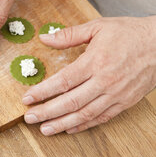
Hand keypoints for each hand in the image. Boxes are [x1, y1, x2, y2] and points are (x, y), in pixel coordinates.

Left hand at [22, 16, 155, 134]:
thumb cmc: (129, 33)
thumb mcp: (98, 27)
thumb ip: (69, 35)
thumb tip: (44, 38)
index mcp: (95, 61)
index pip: (62, 81)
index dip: (42, 92)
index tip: (27, 98)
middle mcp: (104, 81)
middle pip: (70, 102)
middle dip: (47, 112)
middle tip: (30, 118)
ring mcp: (115, 94)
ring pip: (85, 114)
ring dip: (62, 123)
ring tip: (45, 129)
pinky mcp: (125, 102)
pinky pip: (102, 118)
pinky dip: (85, 125)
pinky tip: (70, 128)